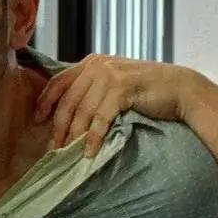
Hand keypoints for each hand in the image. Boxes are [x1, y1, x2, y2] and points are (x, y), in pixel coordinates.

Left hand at [34, 55, 201, 156]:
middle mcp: (97, 65)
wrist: (181, 89)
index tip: (36, 122)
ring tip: (68, 155)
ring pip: (82, 111)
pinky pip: (101, 118)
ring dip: (73, 136)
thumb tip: (67, 113)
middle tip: (52, 148)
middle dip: (58, 127)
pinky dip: (93, 137)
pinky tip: (89, 152)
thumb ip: (92, 89)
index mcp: (91, 62)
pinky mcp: (123, 88)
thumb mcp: (114, 83)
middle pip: (68, 100)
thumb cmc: (147, 90)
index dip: (45, 103)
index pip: (58, 82)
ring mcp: (110, 74)